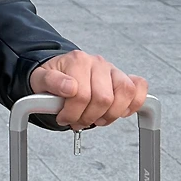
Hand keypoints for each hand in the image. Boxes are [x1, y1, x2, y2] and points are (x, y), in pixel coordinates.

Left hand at [29, 50, 147, 129]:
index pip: (81, 94)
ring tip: (96, 118)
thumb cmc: (53, 78)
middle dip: (89, 117)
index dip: (72, 113)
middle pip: (104, 98)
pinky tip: (118, 112)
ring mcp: (113, 70)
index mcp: (77, 60)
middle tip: (78, 120)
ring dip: (110, 114)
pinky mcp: (125, 78)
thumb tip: (69, 87)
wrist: (61, 72)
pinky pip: (140, 88)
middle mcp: (97, 62)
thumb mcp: (41, 79)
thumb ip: (51, 82)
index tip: (63, 117)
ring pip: (125, 93)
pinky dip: (133, 104)